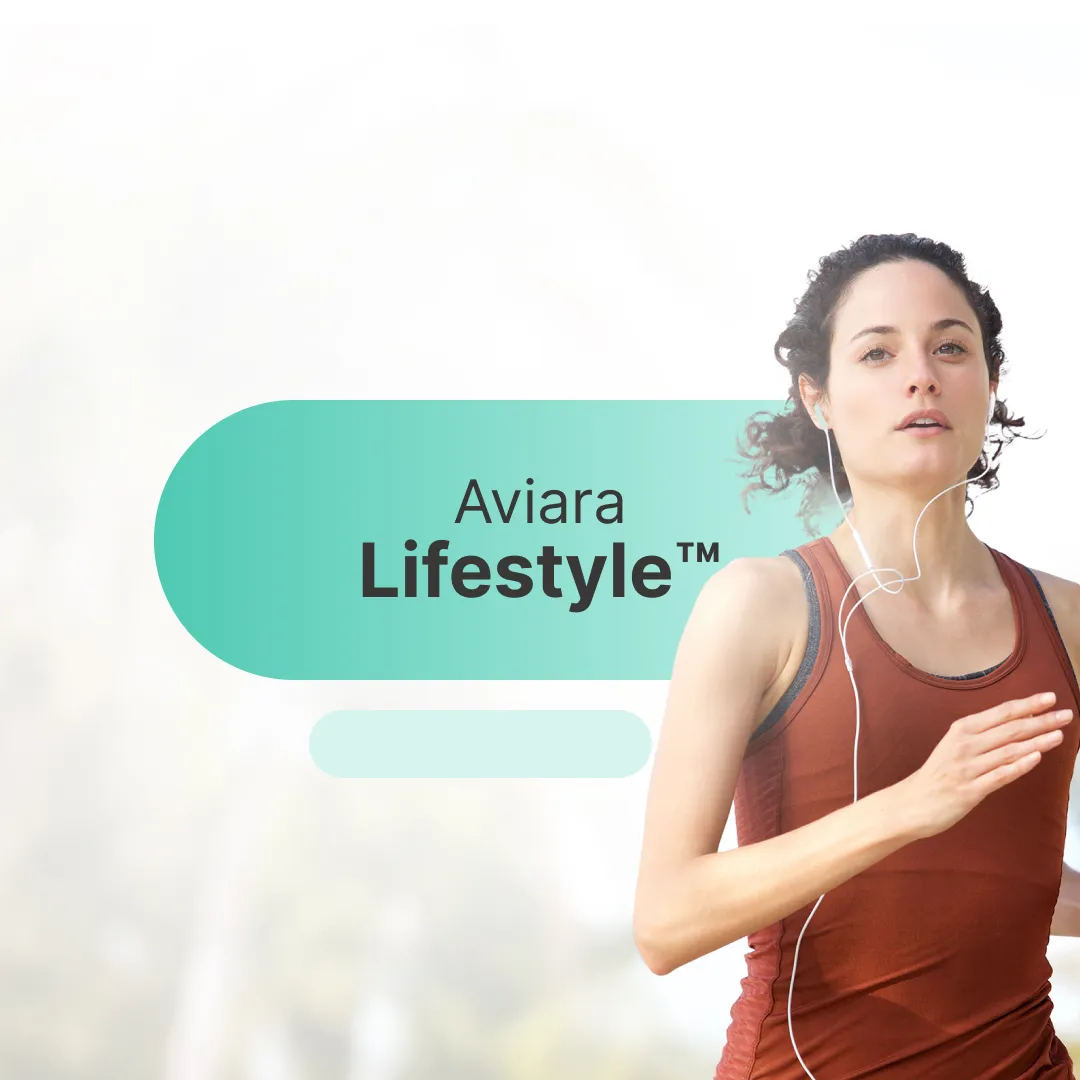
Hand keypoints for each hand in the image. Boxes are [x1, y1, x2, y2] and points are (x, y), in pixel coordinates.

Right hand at [898, 691, 1073, 839]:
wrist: (912, 803)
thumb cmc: (938, 774)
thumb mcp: (955, 746)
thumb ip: (984, 736)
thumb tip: (1020, 724)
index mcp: (961, 730)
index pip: (1001, 713)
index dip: (1027, 705)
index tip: (1050, 698)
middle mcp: (964, 745)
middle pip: (1009, 730)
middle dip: (1041, 721)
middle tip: (1067, 715)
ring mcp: (967, 768)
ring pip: (1008, 751)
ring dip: (1036, 742)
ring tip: (1059, 735)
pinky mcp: (970, 790)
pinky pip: (1000, 776)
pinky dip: (1019, 766)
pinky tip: (1036, 758)